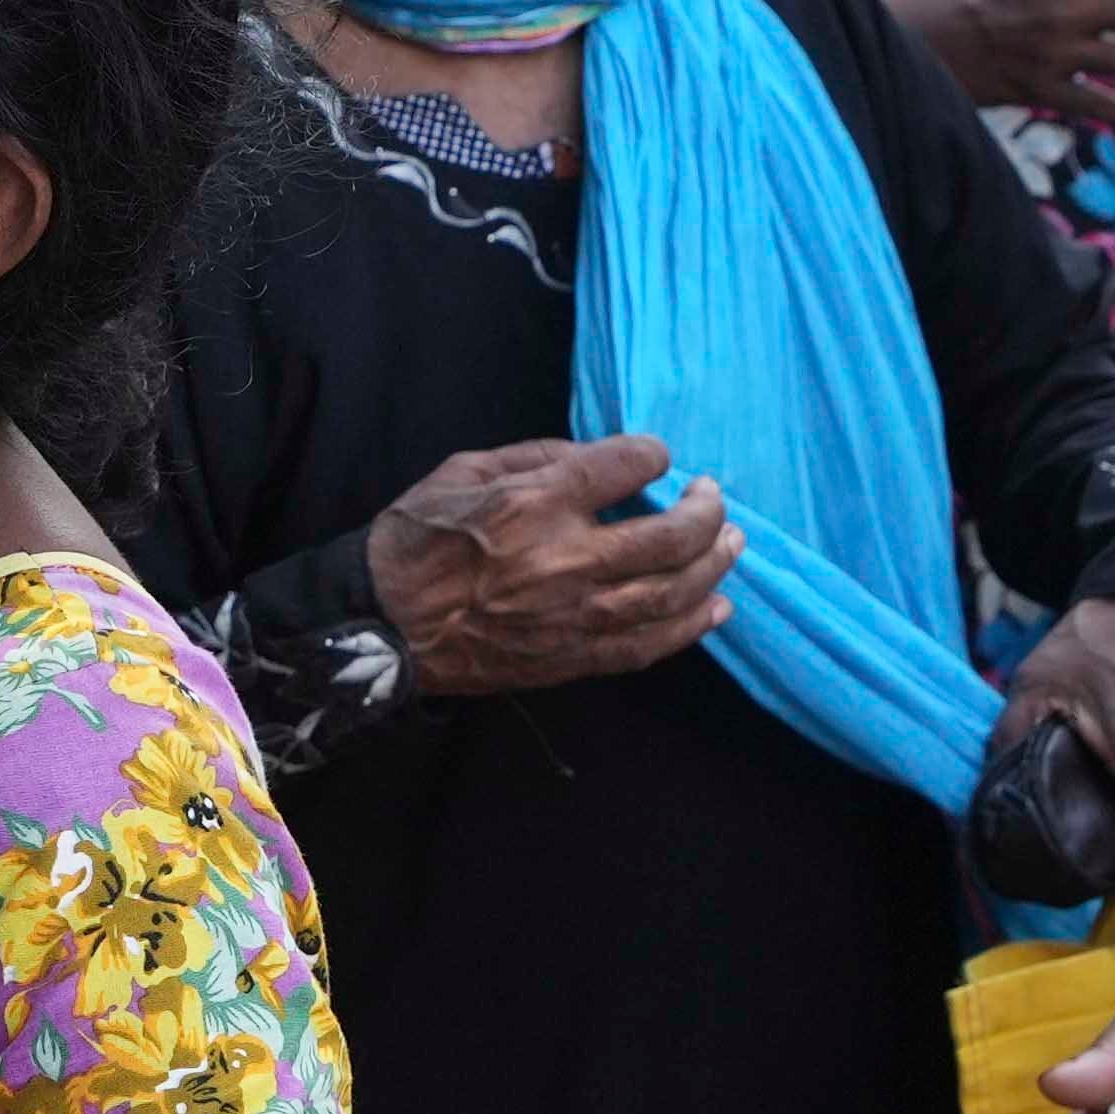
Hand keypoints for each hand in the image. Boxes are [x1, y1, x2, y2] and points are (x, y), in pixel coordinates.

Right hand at [363, 432, 732, 696]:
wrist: (382, 625)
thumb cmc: (417, 540)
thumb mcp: (463, 470)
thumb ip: (535, 456)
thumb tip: (596, 458)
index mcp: (536, 503)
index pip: (626, 467)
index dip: (653, 455)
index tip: (657, 457)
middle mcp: (567, 559)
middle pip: (670, 535)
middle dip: (706, 512)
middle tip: (713, 498)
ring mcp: (575, 616)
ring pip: (672, 593)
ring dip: (713, 567)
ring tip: (731, 545)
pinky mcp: (573, 658)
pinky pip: (647, 645)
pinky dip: (690, 627)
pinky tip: (716, 608)